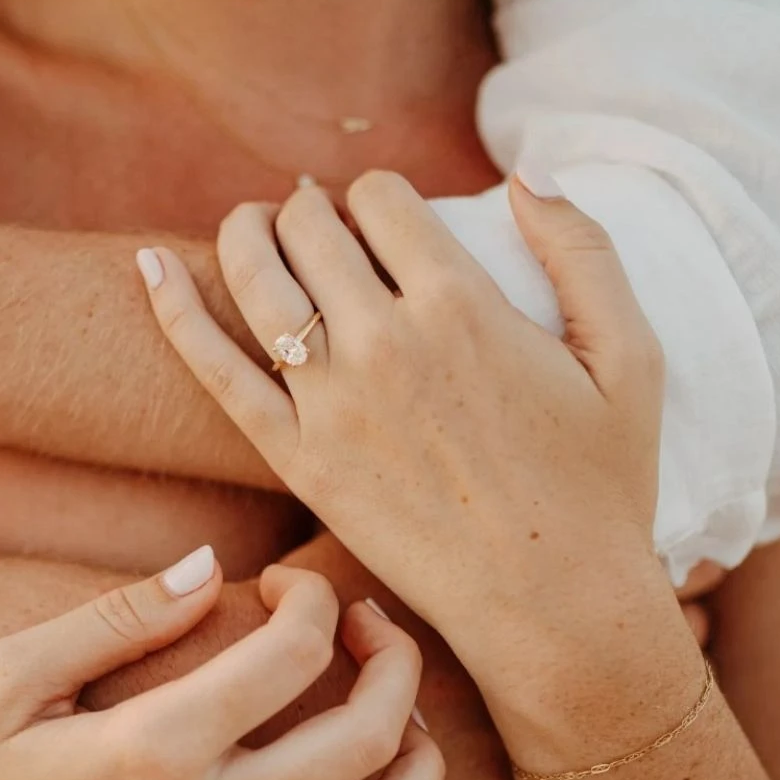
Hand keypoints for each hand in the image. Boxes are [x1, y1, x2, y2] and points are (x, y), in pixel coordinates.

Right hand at [0, 549, 442, 779]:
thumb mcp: (11, 676)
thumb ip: (118, 616)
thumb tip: (213, 564)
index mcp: (152, 750)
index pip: (293, 656)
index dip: (313, 598)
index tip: (284, 583)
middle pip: (367, 738)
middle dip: (395, 659)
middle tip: (369, 624)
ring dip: (419, 761)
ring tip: (403, 714)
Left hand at [138, 172, 670, 668]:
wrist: (553, 606)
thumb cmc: (601, 487)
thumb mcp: (631, 357)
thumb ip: (583, 250)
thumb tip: (525, 173)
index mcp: (462, 305)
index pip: (381, 198)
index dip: (380, 195)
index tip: (388, 219)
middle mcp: (385, 343)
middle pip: (310, 226)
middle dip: (312, 207)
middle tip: (317, 219)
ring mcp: (331, 403)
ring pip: (257, 278)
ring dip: (246, 233)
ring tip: (256, 226)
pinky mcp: (295, 459)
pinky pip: (215, 369)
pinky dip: (175, 309)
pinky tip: (149, 264)